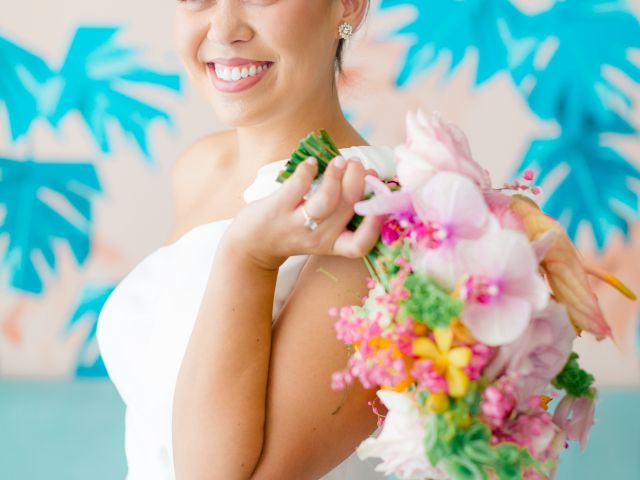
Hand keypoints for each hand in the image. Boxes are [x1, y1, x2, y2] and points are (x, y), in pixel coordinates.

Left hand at [223, 155, 383, 270]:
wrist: (251, 246)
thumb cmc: (293, 232)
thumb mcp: (321, 231)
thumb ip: (341, 209)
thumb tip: (367, 174)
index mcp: (333, 244)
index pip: (359, 246)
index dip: (374, 227)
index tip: (380, 204)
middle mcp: (317, 238)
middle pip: (347, 209)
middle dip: (358, 181)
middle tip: (357, 164)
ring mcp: (296, 225)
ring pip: (325, 201)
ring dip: (336, 176)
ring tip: (340, 161)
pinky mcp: (277, 209)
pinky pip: (297, 187)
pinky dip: (308, 171)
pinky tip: (312, 163)